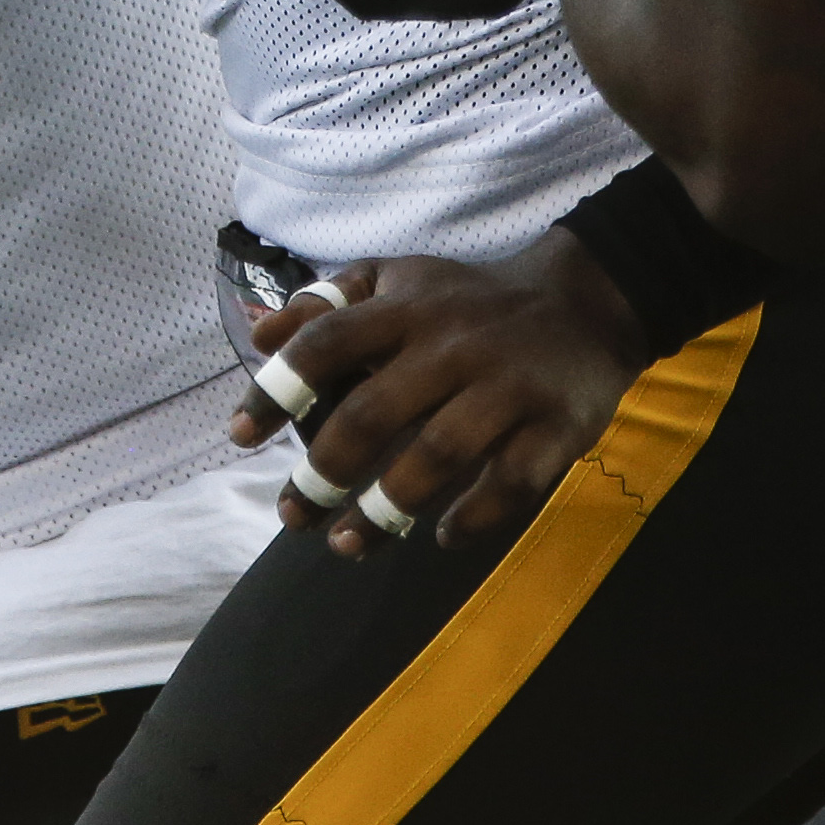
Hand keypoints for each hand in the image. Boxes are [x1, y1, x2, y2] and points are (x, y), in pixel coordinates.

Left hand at [229, 235, 657, 557]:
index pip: (326, 342)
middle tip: (293, 514)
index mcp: (405, 308)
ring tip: (347, 545)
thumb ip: (326, 303)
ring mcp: (506, 386)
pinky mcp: (556, 425)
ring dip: (386, 508)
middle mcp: (451, 344)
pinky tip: (443, 537)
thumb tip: (257, 333)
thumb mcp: (397, 279)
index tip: (238, 436)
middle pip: (374, 411)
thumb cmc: (468, 301)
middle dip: (323, 472)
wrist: (586, 302)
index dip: (276, 389)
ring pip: (438, 453)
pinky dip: (474, 517)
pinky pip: (511, 482)